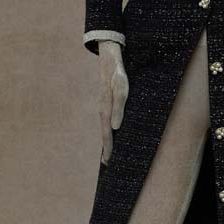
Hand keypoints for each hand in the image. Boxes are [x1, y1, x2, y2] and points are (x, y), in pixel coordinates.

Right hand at [97, 40, 128, 164]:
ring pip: (105, 127)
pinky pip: (107, 120)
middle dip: (106, 148)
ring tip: (108, 153)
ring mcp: (104, 106)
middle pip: (104, 133)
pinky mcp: (107, 102)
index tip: (108, 160)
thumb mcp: (121, 88)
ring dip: (107, 140)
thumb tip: (116, 127)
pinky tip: (112, 133)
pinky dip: (108, 130)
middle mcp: (102, 110)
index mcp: (105, 109)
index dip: (108, 147)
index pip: (107, 133)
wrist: (109, 60)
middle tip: (106, 163)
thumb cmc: (118, 74)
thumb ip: (119, 107)